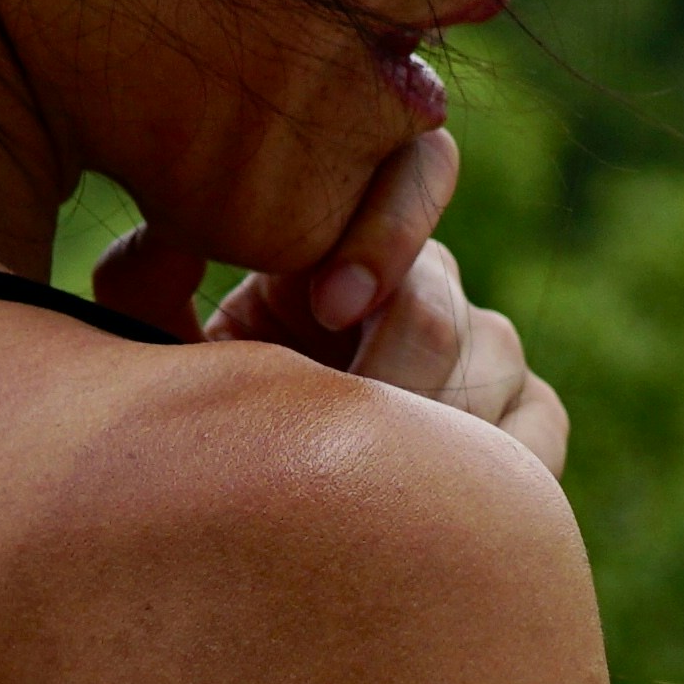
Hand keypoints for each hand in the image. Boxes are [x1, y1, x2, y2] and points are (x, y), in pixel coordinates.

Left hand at [98, 134, 567, 478]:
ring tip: (362, 483)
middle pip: (440, 303)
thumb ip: (147, 288)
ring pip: (493, 361)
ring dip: (426, 429)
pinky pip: (536, 425)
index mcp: (350, 230)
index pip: (418, 169)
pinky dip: (493, 462)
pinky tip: (425, 499)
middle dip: (386, 373)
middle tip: (332, 431)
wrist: (252, 514)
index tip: (329, 304)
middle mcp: (430, 274)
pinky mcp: (531, 414)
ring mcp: (490, 344)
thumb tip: (167, 240)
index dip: (385, 235)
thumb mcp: (161, 351)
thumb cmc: (206, 422)